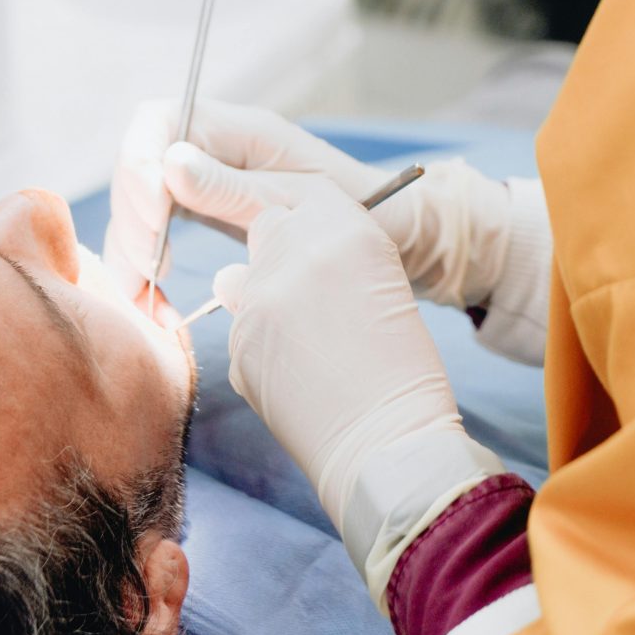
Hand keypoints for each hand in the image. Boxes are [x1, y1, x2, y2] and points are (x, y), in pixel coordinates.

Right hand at [105, 98, 514, 310]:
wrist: (398, 238)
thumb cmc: (362, 208)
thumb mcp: (300, 198)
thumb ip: (234, 185)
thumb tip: (168, 165)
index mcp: (240, 128)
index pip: (161, 120)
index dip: (141, 163)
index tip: (155, 219)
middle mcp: (214, 147)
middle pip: (140, 165)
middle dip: (132, 218)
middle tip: (146, 273)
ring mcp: (205, 180)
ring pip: (140, 202)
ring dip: (130, 248)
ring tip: (143, 297)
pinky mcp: (204, 213)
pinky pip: (156, 231)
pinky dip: (145, 265)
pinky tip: (151, 298)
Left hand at [211, 180, 464, 536]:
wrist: (389, 443)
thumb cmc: (400, 367)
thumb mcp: (379, 285)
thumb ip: (314, 255)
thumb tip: (234, 269)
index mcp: (344, 230)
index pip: (301, 191)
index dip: (300, 210)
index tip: (304, 230)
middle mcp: (295, 252)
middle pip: (265, 226)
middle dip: (278, 250)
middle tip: (311, 295)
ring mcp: (259, 299)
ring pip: (241, 279)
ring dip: (263, 300)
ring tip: (310, 343)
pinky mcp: (238, 343)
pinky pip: (239, 330)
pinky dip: (259, 346)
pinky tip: (297, 375)